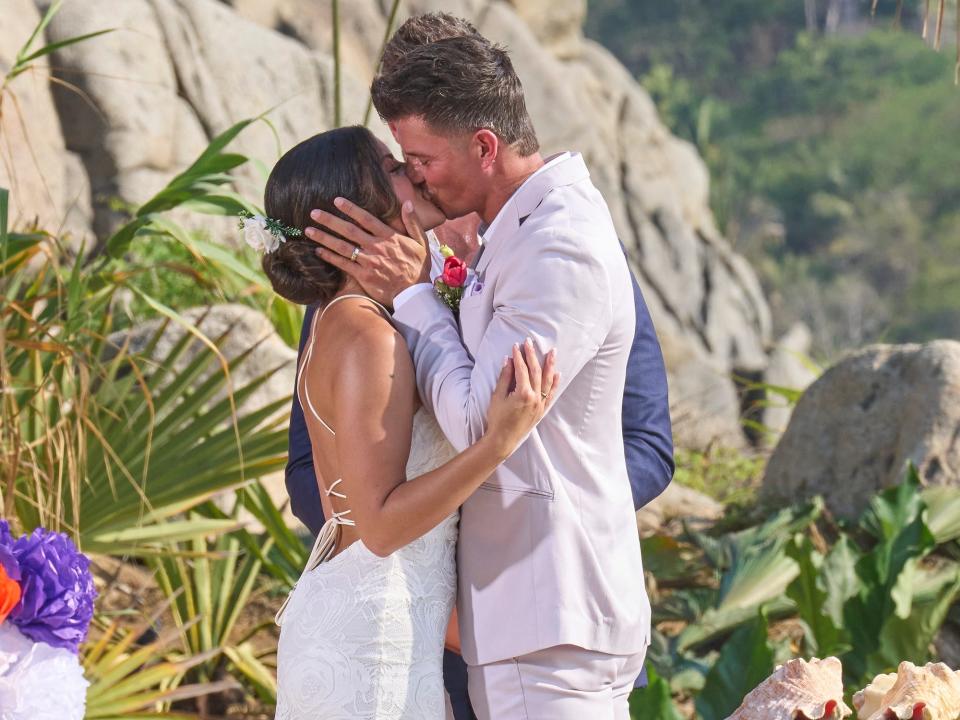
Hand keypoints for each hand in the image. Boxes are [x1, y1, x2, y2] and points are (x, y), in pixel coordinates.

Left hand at [306, 198, 431, 305]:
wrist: (414, 293)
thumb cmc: (417, 267)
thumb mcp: (421, 242)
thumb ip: (412, 222)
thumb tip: (408, 203)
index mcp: (389, 237)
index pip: (366, 219)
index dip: (351, 209)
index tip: (336, 201)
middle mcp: (376, 247)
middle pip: (349, 230)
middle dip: (330, 220)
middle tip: (314, 213)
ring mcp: (369, 261)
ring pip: (342, 246)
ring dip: (324, 237)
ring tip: (309, 230)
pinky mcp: (363, 275)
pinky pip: (343, 264)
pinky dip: (330, 257)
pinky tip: (318, 250)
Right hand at [484, 339, 558, 457]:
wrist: (503, 440)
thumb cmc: (497, 419)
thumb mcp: (497, 397)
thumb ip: (504, 378)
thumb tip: (509, 360)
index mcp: (523, 393)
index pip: (522, 370)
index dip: (519, 356)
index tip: (516, 345)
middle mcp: (535, 398)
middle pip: (536, 371)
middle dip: (533, 355)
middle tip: (530, 342)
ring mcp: (540, 404)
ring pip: (547, 381)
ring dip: (550, 365)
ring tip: (553, 352)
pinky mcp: (542, 410)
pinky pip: (551, 394)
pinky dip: (555, 383)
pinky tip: (557, 373)